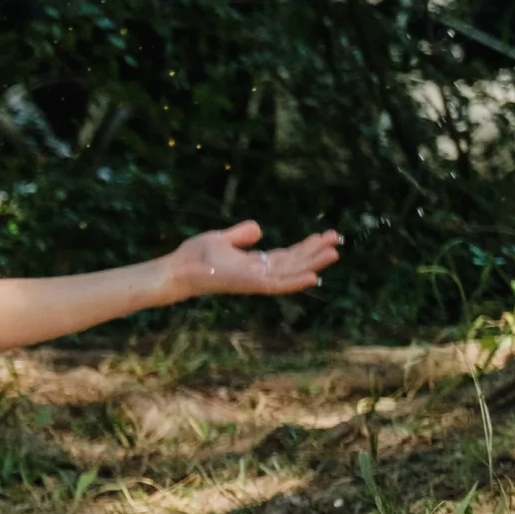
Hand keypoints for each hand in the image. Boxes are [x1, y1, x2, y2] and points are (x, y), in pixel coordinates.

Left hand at [168, 220, 340, 298]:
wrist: (177, 269)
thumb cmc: (194, 257)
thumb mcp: (221, 239)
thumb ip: (241, 235)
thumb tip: (259, 229)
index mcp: (254, 264)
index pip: (286, 257)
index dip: (305, 248)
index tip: (324, 236)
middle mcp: (258, 274)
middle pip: (293, 264)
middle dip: (315, 253)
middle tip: (337, 240)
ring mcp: (254, 281)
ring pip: (291, 273)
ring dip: (312, 264)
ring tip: (334, 253)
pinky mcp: (248, 284)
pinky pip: (276, 284)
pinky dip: (295, 281)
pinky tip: (313, 276)